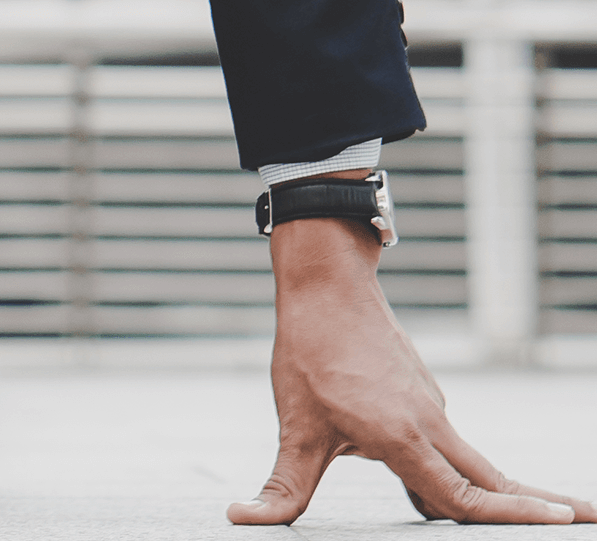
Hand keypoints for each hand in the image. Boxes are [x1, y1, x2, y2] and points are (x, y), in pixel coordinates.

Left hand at [228, 213, 594, 524]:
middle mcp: (430, 423)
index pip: (463, 495)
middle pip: (491, 480)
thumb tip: (242, 518)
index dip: (509, 517)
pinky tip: (460, 495)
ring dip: (504, 494)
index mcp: (403, 437)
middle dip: (540, 507)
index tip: (561, 523)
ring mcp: (432, 408)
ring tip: (549, 516)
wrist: (327, 287)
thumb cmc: (309, 354)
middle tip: (586, 521)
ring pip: (474, 463)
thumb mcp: (293, 427)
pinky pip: (449, 446)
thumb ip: (282, 486)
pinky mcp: (425, 397)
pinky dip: (464, 473)